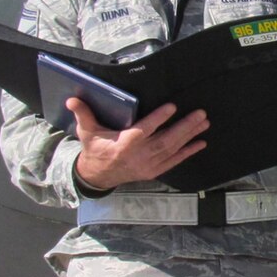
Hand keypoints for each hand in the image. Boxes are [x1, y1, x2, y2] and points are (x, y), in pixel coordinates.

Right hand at [72, 101, 207, 189]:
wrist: (98, 176)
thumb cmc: (95, 149)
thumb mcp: (87, 131)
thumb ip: (83, 114)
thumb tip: (72, 99)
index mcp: (123, 144)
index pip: (144, 130)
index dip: (158, 119)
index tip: (172, 107)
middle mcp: (139, 156)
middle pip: (166, 140)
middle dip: (184, 127)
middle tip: (200, 114)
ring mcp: (148, 165)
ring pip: (173, 149)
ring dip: (190, 136)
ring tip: (204, 123)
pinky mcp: (153, 171)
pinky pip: (174, 162)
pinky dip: (188, 153)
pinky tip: (200, 143)